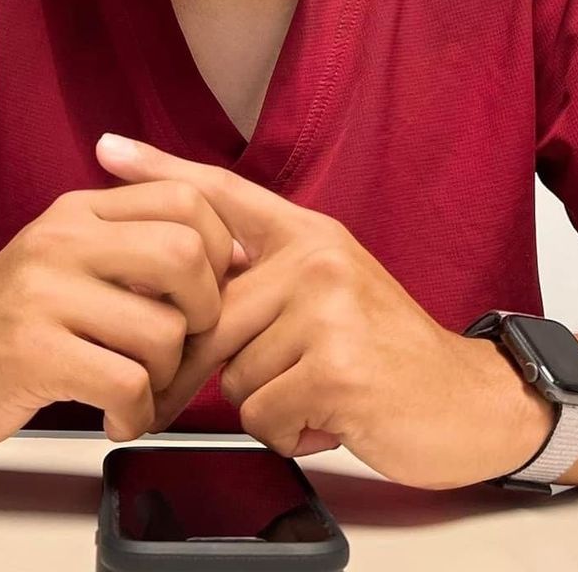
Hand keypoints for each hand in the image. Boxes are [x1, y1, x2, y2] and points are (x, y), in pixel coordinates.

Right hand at [0, 179, 243, 447]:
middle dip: (203, 312)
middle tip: (180, 343)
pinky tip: (115, 415)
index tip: (209, 289)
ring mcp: (43, 294)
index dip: (217, 246)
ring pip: (163, 331)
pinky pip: (127, 383)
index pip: (185, 197)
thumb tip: (233, 250)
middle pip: (184, 255)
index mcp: (79, 210)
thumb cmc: (16, 317)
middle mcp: (62, 240)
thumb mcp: (69, 255)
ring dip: (166, 377)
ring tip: (138, 387)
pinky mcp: (31, 353)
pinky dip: (136, 413)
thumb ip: (136, 242)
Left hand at [97, 132, 550, 489]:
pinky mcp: (337, 364)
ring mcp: (328, 307)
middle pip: (209, 315)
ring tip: (318, 391)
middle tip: (254, 387)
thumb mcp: (329, 296)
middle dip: (209, 367)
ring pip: (233, 374)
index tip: (107, 147)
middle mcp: (317, 258)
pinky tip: (331, 415)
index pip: (223, 194)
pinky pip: (262, 413)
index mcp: (309, 235)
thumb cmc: (387, 354)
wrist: (470, 402)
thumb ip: (266, 286)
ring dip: (267, 402)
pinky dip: (289, 431)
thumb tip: (188, 302)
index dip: (162, 170)